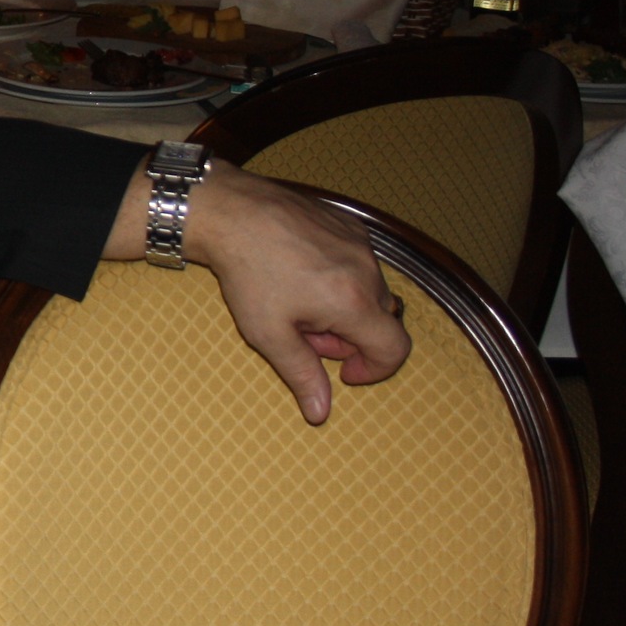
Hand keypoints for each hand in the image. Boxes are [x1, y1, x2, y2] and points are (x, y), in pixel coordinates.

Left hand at [109, 159, 409, 423]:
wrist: (230, 213)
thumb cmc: (247, 274)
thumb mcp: (269, 333)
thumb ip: (302, 374)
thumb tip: (321, 412)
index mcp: (355, 302)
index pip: (395, 350)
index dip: (375, 369)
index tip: (343, 371)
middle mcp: (368, 271)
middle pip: (380, 321)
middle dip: (348, 337)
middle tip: (304, 332)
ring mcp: (360, 243)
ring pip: (370, 291)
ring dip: (344, 307)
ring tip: (299, 302)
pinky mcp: (348, 224)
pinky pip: (359, 263)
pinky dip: (340, 278)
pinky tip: (301, 274)